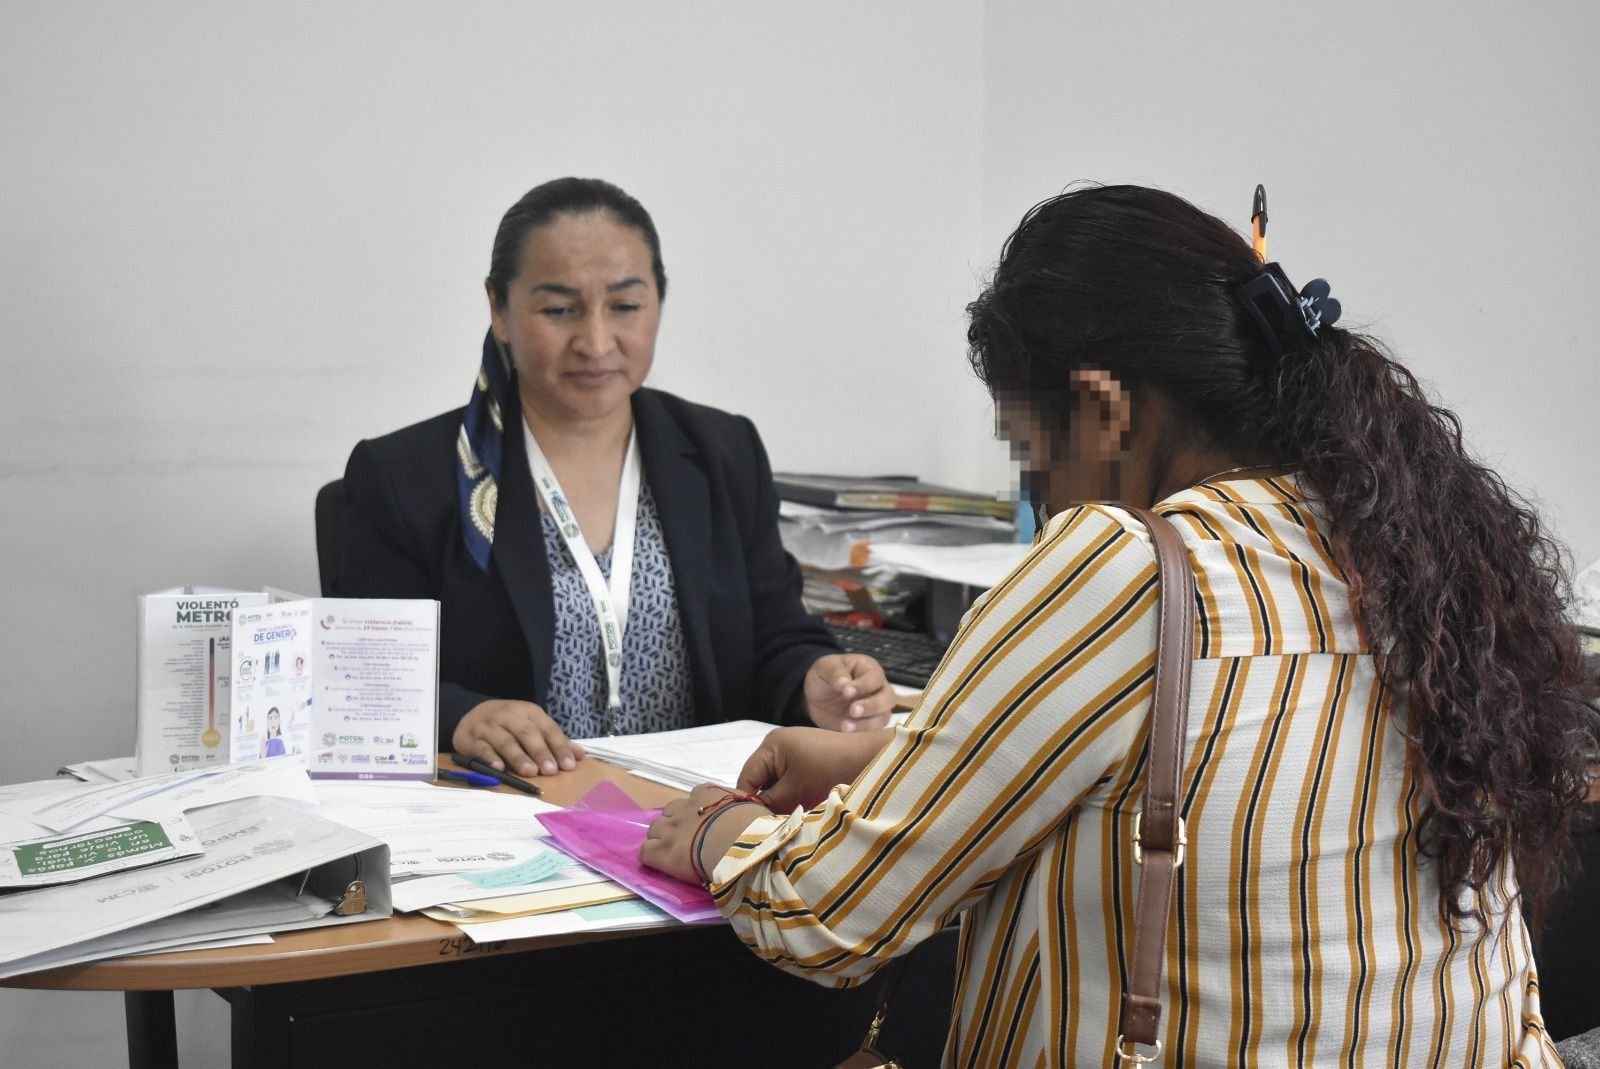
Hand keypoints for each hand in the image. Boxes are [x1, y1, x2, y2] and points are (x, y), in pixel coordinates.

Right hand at [452, 699, 585, 777]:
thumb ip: (554, 741)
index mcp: (528, 712)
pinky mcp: (471, 739)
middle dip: (540, 752)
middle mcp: (509, 716)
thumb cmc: (510, 724)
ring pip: (505, 741)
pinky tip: (499, 768)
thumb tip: (580, 756)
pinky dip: (490, 758)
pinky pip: (482, 748)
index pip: (547, 728)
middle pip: (527, 733)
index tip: (568, 765)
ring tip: (530, 772)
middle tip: (550, 770)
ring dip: (518, 757)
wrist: (471, 714)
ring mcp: (489, 727)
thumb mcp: (532, 725)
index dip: (559, 746)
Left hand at [640, 783, 771, 884]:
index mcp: (708, 794)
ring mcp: (670, 829)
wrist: (740, 847)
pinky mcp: (661, 852)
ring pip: (654, 829)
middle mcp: (685, 808)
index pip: (695, 798)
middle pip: (670, 812)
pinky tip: (664, 865)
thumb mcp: (753, 807)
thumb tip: (746, 810)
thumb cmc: (754, 828)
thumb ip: (742, 806)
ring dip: (662, 839)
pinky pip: (645, 852)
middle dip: (676, 824)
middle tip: (689, 840)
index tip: (707, 825)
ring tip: (675, 854)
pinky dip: (652, 857)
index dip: (698, 812)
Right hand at [736, 726, 894, 811]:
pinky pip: (790, 782)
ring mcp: (794, 753)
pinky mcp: (808, 762)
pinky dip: (791, 797)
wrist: (869, 760)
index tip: (749, 826)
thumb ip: (769, 803)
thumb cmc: (829, 770)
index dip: (745, 803)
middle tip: (767, 826)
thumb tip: (750, 818)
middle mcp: (779, 746)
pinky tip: (797, 812)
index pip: (747, 778)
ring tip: (783, 821)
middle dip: (763, 803)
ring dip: (779, 802)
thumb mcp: (794, 790)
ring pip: (775, 784)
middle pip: (759, 781)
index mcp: (771, 745)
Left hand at [804, 653, 894, 732]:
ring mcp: (877, 707)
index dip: (863, 685)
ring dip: (867, 723)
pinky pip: (874, 729)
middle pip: (888, 697)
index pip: (875, 677)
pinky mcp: (870, 723)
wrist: (815, 698)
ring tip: (845, 726)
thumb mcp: (824, 667)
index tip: (846, 691)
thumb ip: (834, 672)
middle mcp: (878, 687)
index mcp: (869, 668)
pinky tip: (846, 729)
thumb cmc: (824, 676)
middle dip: (872, 705)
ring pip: (884, 716)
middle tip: (852, 710)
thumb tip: (844, 682)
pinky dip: (861, 731)